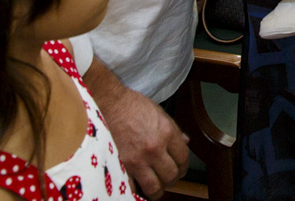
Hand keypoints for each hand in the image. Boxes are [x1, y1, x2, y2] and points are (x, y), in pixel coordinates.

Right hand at [86, 64, 188, 198]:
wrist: (109, 104)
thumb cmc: (133, 105)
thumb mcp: (160, 112)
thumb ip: (174, 130)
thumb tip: (185, 142)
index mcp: (166, 133)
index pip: (183, 157)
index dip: (184, 166)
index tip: (181, 169)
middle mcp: (154, 148)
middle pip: (171, 175)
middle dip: (173, 179)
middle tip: (169, 178)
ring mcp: (137, 159)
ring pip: (155, 187)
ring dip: (158, 190)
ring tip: (157, 187)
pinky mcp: (121, 165)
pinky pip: (132, 187)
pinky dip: (137, 190)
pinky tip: (138, 186)